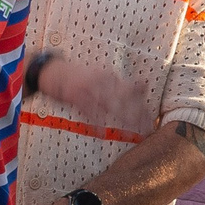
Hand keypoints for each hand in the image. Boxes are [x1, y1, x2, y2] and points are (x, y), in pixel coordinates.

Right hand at [29, 54, 156, 137]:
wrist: (52, 71)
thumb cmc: (79, 78)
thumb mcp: (102, 77)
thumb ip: (121, 84)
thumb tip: (145, 85)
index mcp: (111, 78)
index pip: (133, 92)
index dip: (143, 107)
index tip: (152, 121)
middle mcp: (103, 81)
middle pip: (125, 100)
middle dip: (137, 116)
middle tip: (147, 130)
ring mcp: (89, 87)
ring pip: (109, 105)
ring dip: (121, 120)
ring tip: (130, 134)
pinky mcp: (75, 94)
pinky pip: (87, 110)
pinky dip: (94, 122)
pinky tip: (100, 133)